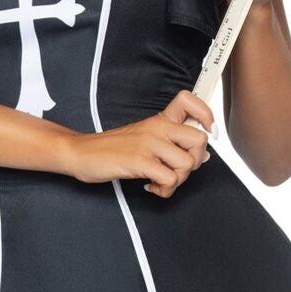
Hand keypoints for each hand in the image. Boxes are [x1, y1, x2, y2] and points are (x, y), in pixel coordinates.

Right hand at [66, 89, 214, 198]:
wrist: (82, 153)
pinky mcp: (139, 161)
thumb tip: (202, 156)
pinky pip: (170, 179)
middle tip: (177, 169)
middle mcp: (157, 128)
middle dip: (195, 161)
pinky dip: (164, 190)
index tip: (208, 131)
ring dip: (178, 180)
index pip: (190, 101)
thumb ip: (171, 142)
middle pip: (199, 140)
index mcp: (159, 120)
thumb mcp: (144, 136)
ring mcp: (149, 144)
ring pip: (187, 163)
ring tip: (161, 182)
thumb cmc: (112, 148)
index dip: (206, 116)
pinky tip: (150, 186)